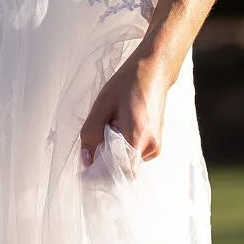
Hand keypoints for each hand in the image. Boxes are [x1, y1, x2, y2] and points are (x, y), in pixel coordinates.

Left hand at [78, 47, 176, 170]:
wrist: (153, 71)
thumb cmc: (127, 83)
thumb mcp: (102, 105)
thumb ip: (91, 134)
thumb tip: (87, 160)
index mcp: (137, 137)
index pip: (119, 173)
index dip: (102, 172)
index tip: (89, 163)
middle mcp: (150, 147)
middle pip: (122, 169)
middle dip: (107, 158)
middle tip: (101, 134)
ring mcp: (156, 147)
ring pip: (128, 162)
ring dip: (115, 151)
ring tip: (114, 125)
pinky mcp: (156, 144)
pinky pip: (134, 155)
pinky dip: (124, 147)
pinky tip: (123, 126)